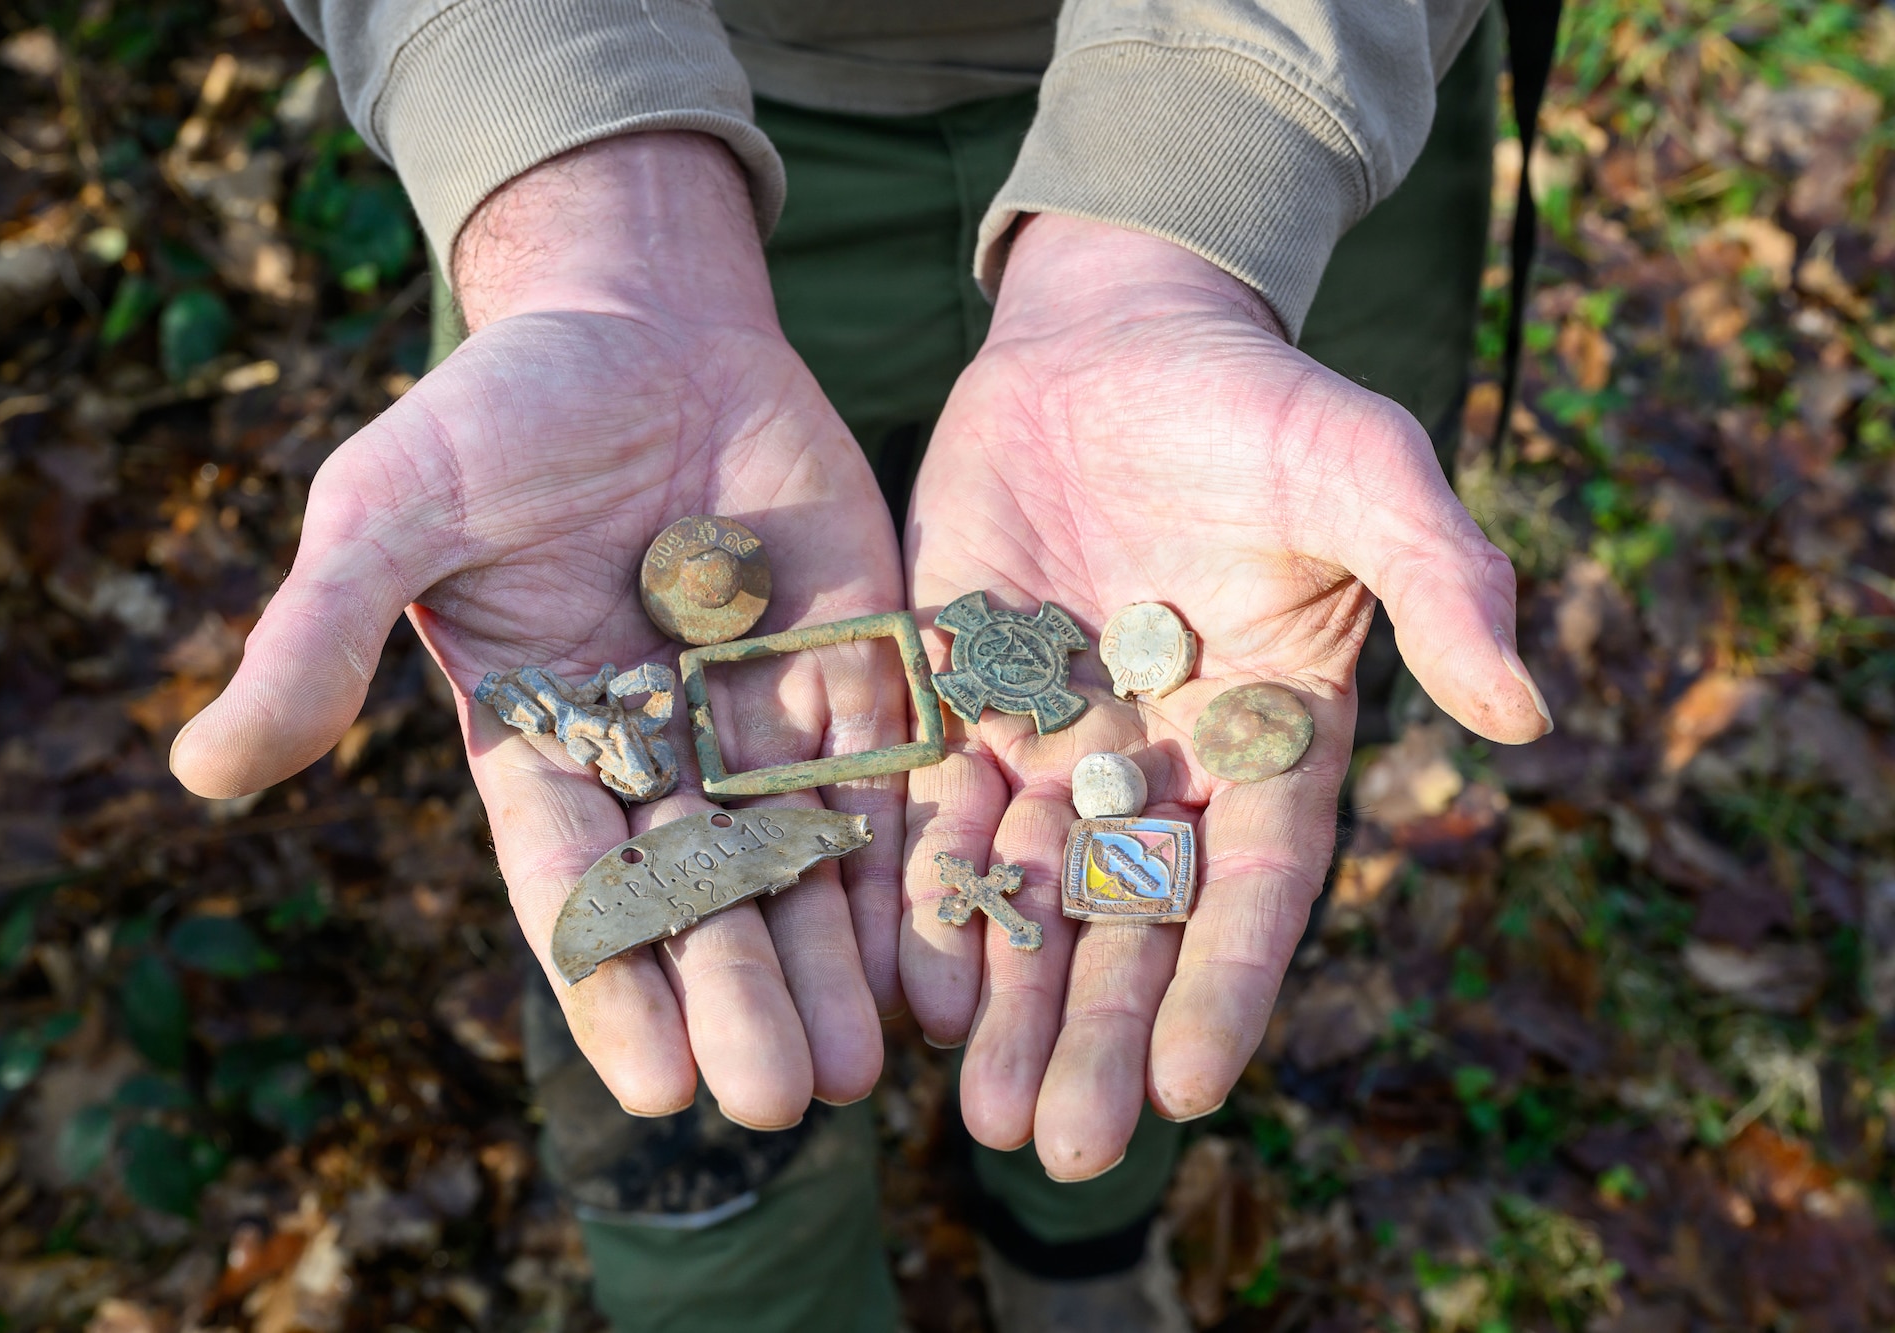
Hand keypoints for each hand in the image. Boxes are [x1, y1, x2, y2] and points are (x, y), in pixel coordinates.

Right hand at [172, 134, 909, 1127]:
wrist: (639, 323)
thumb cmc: (496, 412)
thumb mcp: (390, 511)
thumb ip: (318, 636)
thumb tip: (199, 774)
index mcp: (543, 743)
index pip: (576, 887)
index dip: (615, 982)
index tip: (656, 1084)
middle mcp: (658, 755)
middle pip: (703, 896)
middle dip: (740, 998)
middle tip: (781, 1098)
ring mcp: (762, 715)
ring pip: (802, 859)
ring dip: (833, 962)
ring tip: (866, 1067)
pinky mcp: (855, 664)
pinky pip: (888, 773)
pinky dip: (910, 856)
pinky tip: (941, 944)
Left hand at [901, 215, 1550, 1177]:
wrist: (1112, 332)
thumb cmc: (1259, 398)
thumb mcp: (1364, 468)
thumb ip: (1443, 579)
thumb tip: (1524, 714)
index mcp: (1269, 731)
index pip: (1252, 884)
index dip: (1224, 984)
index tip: (1192, 1088)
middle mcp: (1160, 757)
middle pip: (1128, 918)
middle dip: (1095, 1030)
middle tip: (1057, 1145)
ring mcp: (1053, 731)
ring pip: (1026, 886)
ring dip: (1002, 996)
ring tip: (976, 1111)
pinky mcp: (959, 690)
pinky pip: (932, 807)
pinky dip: (920, 889)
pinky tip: (901, 979)